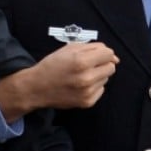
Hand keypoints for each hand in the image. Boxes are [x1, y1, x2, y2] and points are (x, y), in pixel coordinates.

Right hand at [0, 42, 117, 119]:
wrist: (37, 87)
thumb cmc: (52, 65)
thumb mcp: (68, 49)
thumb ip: (92, 47)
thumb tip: (113, 56)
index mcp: (82, 61)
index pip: (109, 54)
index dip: (103, 53)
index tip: (95, 55)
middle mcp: (87, 77)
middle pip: (111, 67)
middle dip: (102, 64)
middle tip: (87, 65)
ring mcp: (88, 92)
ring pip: (106, 79)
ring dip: (97, 75)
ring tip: (80, 76)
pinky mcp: (87, 102)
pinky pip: (101, 90)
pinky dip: (94, 86)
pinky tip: (80, 86)